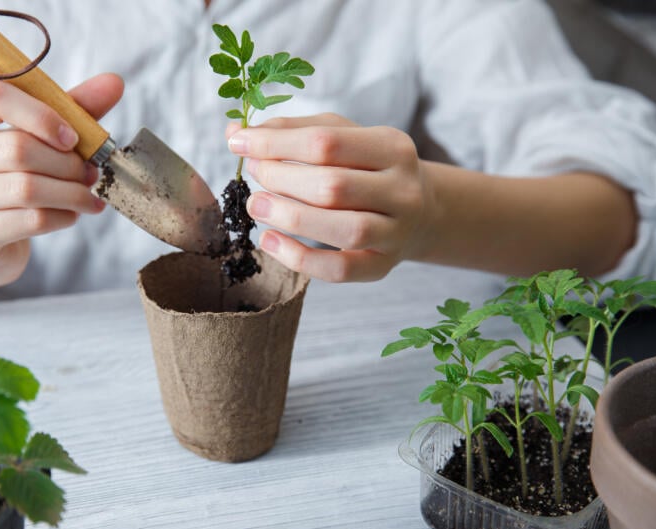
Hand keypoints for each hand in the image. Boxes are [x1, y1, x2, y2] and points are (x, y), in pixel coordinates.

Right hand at [0, 74, 122, 290]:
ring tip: (88, 195)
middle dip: (65, 162)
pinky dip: (61, 216)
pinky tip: (72, 215)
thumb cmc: (4, 181)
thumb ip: (70, 110)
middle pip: (15, 148)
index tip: (73, 138)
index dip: (42, 115)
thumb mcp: (33, 139)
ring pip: (24, 188)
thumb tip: (114, 82)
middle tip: (91, 173)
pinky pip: (28, 221)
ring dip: (70, 192)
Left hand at [226, 114, 433, 281]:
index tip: (239, 142)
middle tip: (254, 174)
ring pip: (344, 229)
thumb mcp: (340, 136)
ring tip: (255, 204)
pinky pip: (340, 270)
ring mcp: (397, 232)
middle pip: (333, 186)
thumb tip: (236, 133)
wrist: (420, 211)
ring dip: (288, 217)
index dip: (275, 143)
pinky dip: (299, 258)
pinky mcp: (382, 266)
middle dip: (281, 179)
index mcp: (392, 146)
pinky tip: (269, 241)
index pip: (326, 142)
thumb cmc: (366, 168)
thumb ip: (291, 132)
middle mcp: (402, 190)